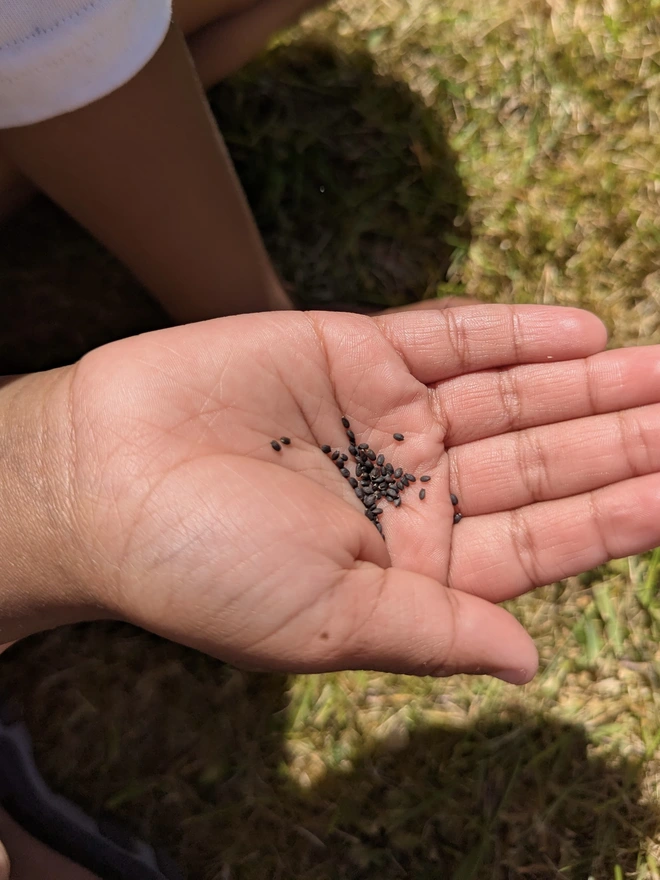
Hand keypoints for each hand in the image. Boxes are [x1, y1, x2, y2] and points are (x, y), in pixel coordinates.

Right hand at [52, 305, 659, 681]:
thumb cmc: (198, 571)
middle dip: (625, 439)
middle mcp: (411, 490)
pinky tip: (584, 334)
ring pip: (513, 396)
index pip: (541, 540)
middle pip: (542, 460)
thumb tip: (531, 663)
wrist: (100, 481)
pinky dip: (514, 333)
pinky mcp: (351, 353)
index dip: (618, 517)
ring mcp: (386, 418)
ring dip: (592, 385)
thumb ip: (434, 635)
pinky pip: (451, 339)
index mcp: (411, 568)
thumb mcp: (323, 625)